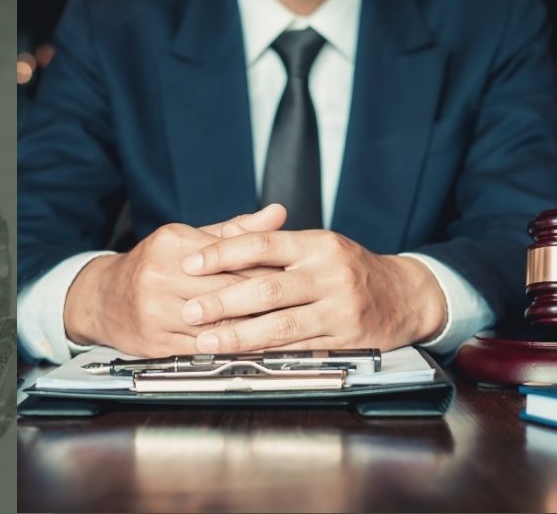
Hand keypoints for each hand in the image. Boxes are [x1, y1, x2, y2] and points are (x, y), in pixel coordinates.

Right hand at [63, 205, 286, 355]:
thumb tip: (278, 213)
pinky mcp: (155, 343)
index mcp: (173, 243)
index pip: (232, 257)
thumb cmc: (154, 264)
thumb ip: (236, 229)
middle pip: (228, 290)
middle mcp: (161, 275)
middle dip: (266, 300)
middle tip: (297, 305)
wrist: (103, 297)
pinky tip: (253, 348)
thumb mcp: (190, 237)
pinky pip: (203, 350)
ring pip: (219, 324)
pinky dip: (231, 350)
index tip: (294, 277)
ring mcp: (155, 312)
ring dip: (254, 329)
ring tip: (284, 329)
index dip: (267, 269)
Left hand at [180, 230, 447, 352]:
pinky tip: (242, 355)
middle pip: (267, 286)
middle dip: (223, 300)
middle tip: (190, 311)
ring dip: (239, 334)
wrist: (404, 295)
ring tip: (206, 340)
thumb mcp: (319, 245)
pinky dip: (267, 352)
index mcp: (317, 244)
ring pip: (280, 324)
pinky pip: (298, 347)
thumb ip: (275, 242)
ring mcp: (339, 308)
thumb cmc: (350, 267)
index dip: (223, 253)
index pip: (262, 244)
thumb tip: (225, 238)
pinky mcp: (346, 339)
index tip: (190, 263)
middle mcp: (328, 273)